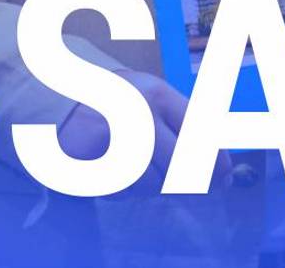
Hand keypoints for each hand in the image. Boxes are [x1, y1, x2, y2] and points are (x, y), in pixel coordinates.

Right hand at [59, 70, 231, 193]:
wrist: (59, 99)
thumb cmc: (115, 102)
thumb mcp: (151, 99)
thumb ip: (183, 123)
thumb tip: (219, 163)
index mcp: (158, 93)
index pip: (200, 133)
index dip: (217, 161)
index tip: (226, 178)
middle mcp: (138, 112)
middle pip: (182, 164)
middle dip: (193, 182)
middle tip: (199, 189)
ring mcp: (114, 137)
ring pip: (154, 183)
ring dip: (154, 185)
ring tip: (140, 167)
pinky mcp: (94, 159)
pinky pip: (125, 190)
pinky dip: (127, 189)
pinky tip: (117, 171)